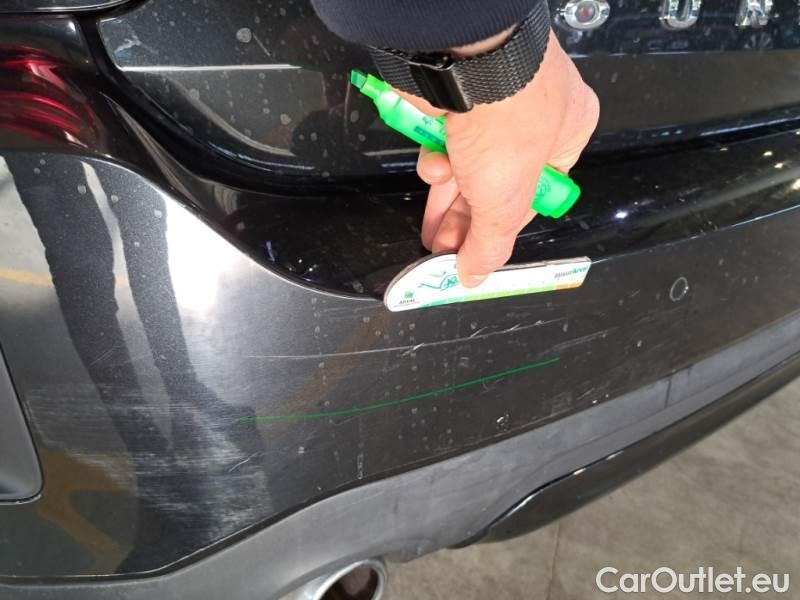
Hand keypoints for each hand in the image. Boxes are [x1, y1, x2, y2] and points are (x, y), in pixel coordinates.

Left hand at [409, 31, 598, 286]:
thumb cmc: (509, 121)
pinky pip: (443, 139)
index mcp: (567, 135)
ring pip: (465, 164)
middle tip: (447, 250)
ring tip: (433, 229)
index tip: (481, 253)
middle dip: (467, 222)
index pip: (536, 197)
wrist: (465, 69)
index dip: (504, 228)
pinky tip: (436, 166)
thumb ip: (491, 244)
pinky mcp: (454, 99)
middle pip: (495, 185)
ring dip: (447, 196)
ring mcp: (491, 106)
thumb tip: (477, 275)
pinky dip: (436, 158)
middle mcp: (532, 117)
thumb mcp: (506, 204)